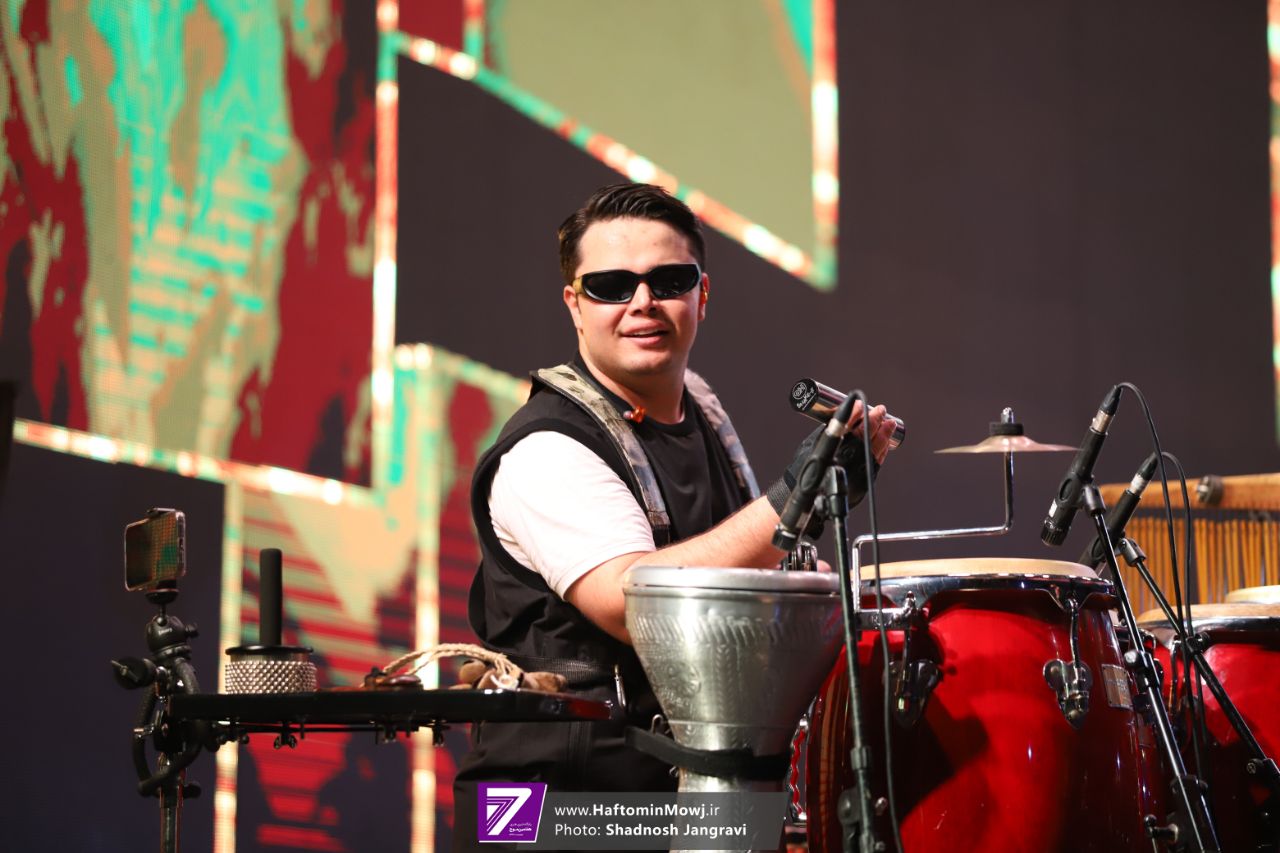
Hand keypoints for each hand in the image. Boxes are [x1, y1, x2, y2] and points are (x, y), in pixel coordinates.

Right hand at [766, 399, 891, 532]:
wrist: (808, 497)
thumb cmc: (807, 468)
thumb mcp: (812, 444)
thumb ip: (830, 430)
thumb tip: (848, 414)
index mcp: (832, 445)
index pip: (849, 422)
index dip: (858, 411)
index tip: (861, 404)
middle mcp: (847, 456)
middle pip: (866, 433)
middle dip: (875, 419)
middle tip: (880, 410)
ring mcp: (858, 469)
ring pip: (877, 447)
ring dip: (884, 433)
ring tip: (889, 424)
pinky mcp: (865, 479)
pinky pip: (878, 460)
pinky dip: (882, 449)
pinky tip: (885, 442)